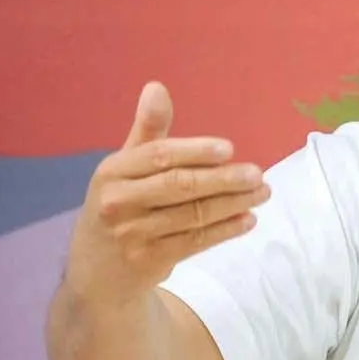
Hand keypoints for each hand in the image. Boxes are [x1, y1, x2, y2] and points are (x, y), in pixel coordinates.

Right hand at [67, 83, 268, 299]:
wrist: (96, 272)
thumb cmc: (119, 207)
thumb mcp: (124, 169)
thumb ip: (147, 132)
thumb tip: (157, 87)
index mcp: (111, 172)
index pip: (158, 156)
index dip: (195, 151)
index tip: (229, 149)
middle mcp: (118, 202)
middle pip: (180, 186)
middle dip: (224, 179)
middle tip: (257, 174)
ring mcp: (133, 234)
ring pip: (193, 215)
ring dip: (234, 203)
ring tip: (263, 193)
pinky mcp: (150, 260)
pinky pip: (196, 241)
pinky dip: (226, 230)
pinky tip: (248, 219)